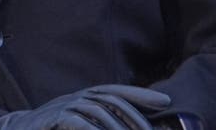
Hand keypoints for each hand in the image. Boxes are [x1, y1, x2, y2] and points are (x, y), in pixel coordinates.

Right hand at [0, 84, 170, 129]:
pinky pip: (78, 122)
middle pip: (112, 99)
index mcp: (84, 97)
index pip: (117, 90)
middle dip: (135, 114)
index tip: (166, 100)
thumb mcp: (76, 123)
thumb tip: (126, 128)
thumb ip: (99, 123)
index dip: (141, 93)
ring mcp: (64, 106)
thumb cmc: (50, 129)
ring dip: (119, 127)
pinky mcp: (53, 118)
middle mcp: (76, 97)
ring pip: (99, 110)